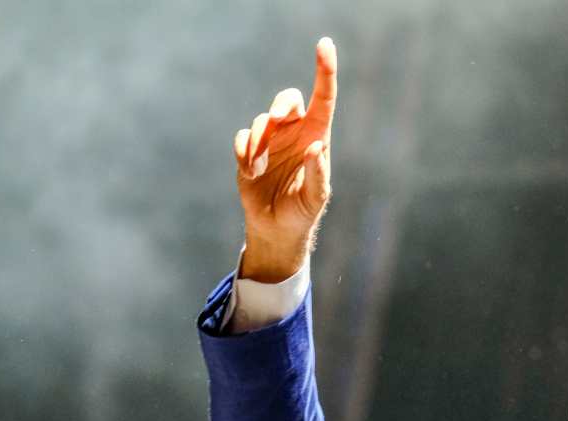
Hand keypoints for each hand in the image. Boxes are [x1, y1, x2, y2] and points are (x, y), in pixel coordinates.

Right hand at [234, 37, 336, 282]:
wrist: (276, 228)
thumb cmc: (303, 212)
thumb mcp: (316, 197)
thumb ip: (317, 173)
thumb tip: (315, 148)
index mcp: (316, 137)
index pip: (323, 98)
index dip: (324, 71)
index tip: (324, 45)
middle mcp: (294, 133)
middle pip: (287, 100)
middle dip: (281, 104)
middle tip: (278, 118)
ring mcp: (270, 141)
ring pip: (261, 119)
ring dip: (260, 138)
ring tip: (260, 166)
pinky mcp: (249, 152)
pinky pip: (243, 138)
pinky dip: (244, 151)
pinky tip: (250, 170)